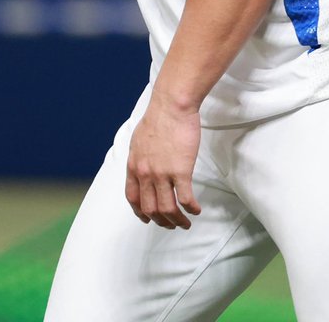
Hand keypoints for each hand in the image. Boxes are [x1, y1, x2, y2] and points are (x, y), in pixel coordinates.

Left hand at [125, 95, 201, 229]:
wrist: (171, 105)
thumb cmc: (159, 116)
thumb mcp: (139, 138)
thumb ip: (140, 156)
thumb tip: (144, 163)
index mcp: (134, 165)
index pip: (133, 198)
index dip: (140, 212)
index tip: (148, 217)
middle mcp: (145, 174)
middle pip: (150, 208)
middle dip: (160, 221)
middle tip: (170, 224)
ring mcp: (162, 174)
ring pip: (167, 209)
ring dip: (176, 221)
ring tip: (185, 223)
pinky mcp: (180, 171)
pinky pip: (184, 199)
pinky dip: (190, 209)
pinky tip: (196, 210)